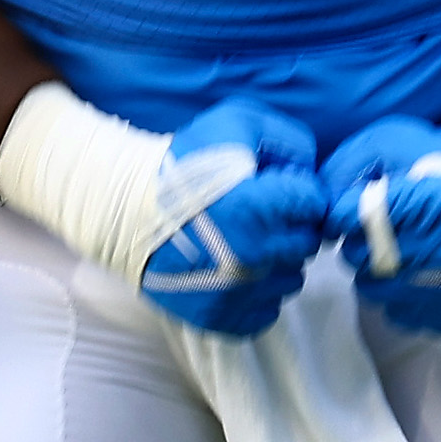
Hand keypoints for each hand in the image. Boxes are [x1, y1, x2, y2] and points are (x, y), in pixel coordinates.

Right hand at [138, 103, 332, 335]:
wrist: (125, 211)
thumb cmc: (182, 164)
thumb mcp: (236, 123)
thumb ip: (290, 140)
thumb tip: (312, 172)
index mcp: (258, 207)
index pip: (315, 204)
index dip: (297, 192)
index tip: (272, 189)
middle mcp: (253, 255)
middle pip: (307, 244)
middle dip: (289, 227)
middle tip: (257, 216)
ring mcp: (238, 292)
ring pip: (290, 279)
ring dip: (275, 262)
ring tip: (241, 242)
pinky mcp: (222, 318)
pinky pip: (266, 312)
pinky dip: (257, 294)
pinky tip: (232, 270)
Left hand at [317, 71, 440, 336]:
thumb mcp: (397, 144)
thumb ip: (351, 165)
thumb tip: (326, 208)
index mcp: (434, 199)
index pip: (354, 217)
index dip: (344, 212)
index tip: (354, 207)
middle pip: (358, 256)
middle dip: (357, 241)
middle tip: (377, 228)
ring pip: (372, 289)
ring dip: (371, 270)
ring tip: (395, 249)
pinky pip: (398, 313)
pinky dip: (396, 294)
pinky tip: (414, 272)